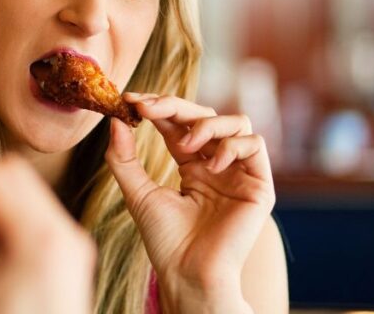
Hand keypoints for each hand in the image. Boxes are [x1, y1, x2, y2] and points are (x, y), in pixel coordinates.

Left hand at [106, 94, 274, 313]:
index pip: (177, 124)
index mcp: (190, 165)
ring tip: (186, 145)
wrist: (189, 273)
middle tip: (148, 108)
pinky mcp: (259, 185)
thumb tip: (114, 121)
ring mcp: (238, 173)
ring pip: (234, 122)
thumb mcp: (137, 193)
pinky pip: (255, 144)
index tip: (131, 100)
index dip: (157, 107)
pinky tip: (210, 165)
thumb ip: (124, 158)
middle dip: (175, 106)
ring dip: (207, 124)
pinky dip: (232, 146)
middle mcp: (216, 164)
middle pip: (204, 116)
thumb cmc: (164, 240)